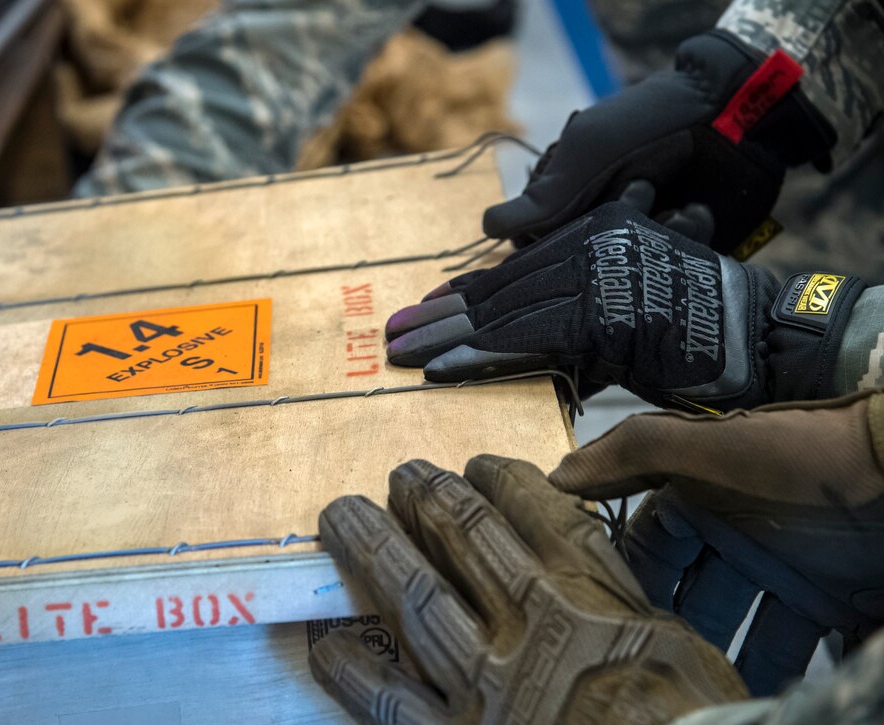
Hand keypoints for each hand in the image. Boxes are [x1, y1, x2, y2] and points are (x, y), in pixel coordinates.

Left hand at [310, 456, 746, 723]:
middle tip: (402, 473)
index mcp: (589, 595)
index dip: (497, 479)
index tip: (476, 463)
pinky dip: (350, 667)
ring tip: (342, 514)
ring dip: (374, 547)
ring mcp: (484, 683)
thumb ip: (617, 594)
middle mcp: (528, 624)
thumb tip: (576, 549)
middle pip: (464, 538)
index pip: (532, 511)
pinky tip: (324, 639)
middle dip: (427, 498)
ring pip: (414, 596)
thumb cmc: (688, 719)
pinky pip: (387, 698)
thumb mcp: (675, 643)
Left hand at [385, 201, 864, 411]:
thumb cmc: (695, 318)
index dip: (462, 294)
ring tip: (401, 357)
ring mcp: (590, 285)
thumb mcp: (629, 288)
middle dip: (439, 318)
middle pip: (497, 293)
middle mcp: (583, 252)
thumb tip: (528, 328)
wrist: (755, 332)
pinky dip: (478, 358)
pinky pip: (525, 345)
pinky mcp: (597, 325)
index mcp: (588, 237)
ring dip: (445, 340)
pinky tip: (439, 371)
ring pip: (502, 317)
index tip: (422, 309)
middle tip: (392, 335)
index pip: (511, 272)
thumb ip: (576, 298)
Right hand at [482, 31, 834, 256]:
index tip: (560, 232)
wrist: (731, 112)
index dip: (549, 244)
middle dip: (603, 242)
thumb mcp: (585, 152)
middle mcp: (603, 222)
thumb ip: (541, 199)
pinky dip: (684, 237)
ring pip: (628, 271)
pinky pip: (674, 267)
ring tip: (667, 200)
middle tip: (626, 199)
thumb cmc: (646, 124)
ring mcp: (644, 236)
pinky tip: (694, 208)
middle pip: (584, 263)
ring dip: (647, 238)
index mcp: (572, 200)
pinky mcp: (685, 249)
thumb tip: (485, 227)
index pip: (541, 244)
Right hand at [549, 391, 883, 695]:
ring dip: (713, 658)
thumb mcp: (709, 443)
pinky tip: (743, 690)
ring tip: (688, 687)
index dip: (622, 573)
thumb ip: (635, 452)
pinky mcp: (825, 602)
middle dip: (662, 627)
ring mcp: (780, 572)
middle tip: (639, 663)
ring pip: (733, 628)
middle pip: (684, 593)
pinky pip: (788, 647)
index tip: (596, 611)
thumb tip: (557, 477)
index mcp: (700, 494)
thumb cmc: (804, 454)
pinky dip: (767, 669)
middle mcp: (734, 535)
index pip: (646, 541)